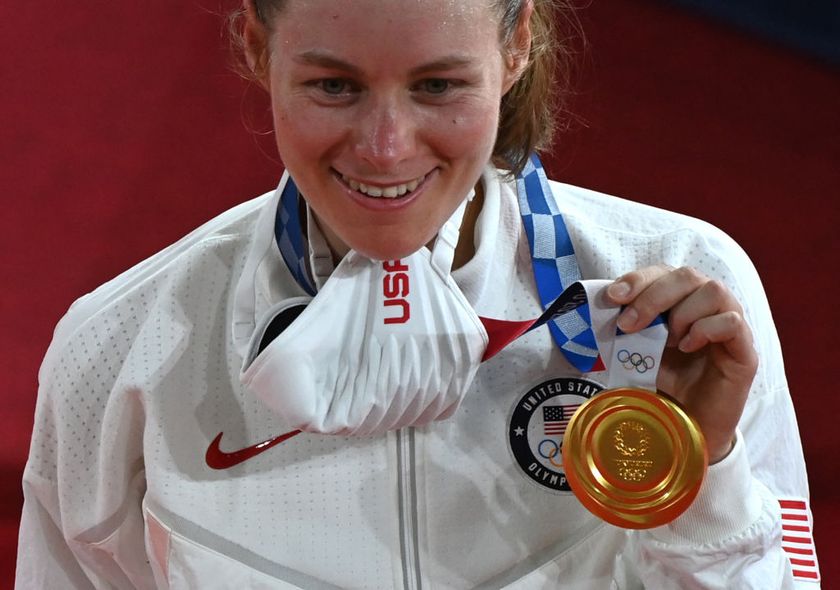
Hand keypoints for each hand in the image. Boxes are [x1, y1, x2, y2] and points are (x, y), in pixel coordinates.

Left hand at [606, 265, 757, 462]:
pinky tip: (687, 347)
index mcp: (680, 300)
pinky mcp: (744, 352)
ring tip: (666, 341)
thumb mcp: (635, 351)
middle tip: (628, 324)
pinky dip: (706, 329)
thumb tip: (598, 306)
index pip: (663, 271)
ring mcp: (729, 326)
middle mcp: (707, 306)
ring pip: (714, 290)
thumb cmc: (662, 384)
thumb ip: (625, 327)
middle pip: (687, 275)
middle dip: (652, 296)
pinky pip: (733, 322)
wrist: (685, 428)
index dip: (638, 279)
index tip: (613, 297)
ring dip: (682, 312)